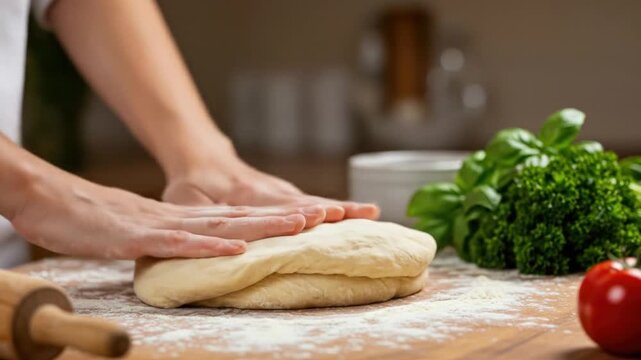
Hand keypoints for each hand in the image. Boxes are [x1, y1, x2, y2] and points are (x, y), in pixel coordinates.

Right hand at [10, 169, 311, 258]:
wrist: (54, 198)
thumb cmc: (99, 217)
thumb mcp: (149, 229)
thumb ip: (178, 236)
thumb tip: (206, 244)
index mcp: (187, 219)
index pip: (240, 219)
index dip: (277, 219)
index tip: (313, 220)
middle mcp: (184, 219)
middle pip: (243, 219)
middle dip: (286, 218)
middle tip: (325, 217)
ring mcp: (164, 226)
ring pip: (222, 227)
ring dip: (262, 226)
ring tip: (300, 225)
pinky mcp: (140, 236)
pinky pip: (180, 243)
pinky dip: (210, 247)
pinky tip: (237, 250)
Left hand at [162, 151, 379, 223]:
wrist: (204, 157)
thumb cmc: (192, 184)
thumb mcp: (184, 198)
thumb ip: (198, 214)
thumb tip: (214, 229)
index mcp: (244, 194)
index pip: (275, 205)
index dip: (297, 212)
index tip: (321, 215)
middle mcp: (269, 190)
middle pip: (306, 200)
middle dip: (334, 208)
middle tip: (364, 213)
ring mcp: (280, 190)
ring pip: (314, 199)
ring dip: (342, 206)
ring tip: (371, 212)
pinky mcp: (285, 193)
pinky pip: (312, 200)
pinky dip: (336, 206)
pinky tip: (357, 213)